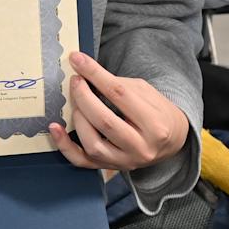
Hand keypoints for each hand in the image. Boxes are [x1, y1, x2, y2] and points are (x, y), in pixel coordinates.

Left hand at [47, 52, 190, 175]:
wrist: (172, 141)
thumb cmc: (157, 112)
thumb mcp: (147, 92)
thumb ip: (119, 85)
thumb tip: (87, 74)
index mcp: (155, 124)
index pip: (120, 94)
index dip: (96, 74)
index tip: (78, 60)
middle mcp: (141, 147)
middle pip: (104, 121)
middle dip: (84, 96)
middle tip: (75, 81)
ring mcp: (125, 162)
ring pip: (92, 144)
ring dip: (78, 118)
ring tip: (75, 101)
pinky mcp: (110, 168)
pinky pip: (82, 162)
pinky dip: (65, 146)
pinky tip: (56, 128)